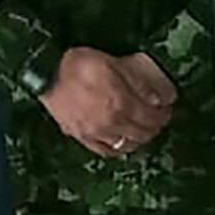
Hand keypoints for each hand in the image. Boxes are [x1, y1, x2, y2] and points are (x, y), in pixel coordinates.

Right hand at [41, 48, 171, 156]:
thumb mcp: (115, 64)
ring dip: (139, 138)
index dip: (163, 114)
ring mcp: (95, 133)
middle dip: (155, 126)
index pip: (152, 117)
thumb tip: (161, 98)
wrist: (48, 73)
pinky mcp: (81, 137)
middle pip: (142, 133)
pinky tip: (122, 142)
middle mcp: (111, 123)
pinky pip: (105, 151)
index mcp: (122, 104)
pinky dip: (117, 149)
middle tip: (159, 118)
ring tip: (143, 129)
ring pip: (126, 144)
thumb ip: (139, 83)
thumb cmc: (81, 64)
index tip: (166, 108)